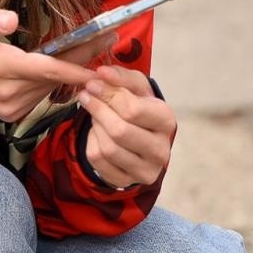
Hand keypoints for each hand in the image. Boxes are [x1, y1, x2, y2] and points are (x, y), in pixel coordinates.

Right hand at [0, 7, 112, 122]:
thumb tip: (11, 20)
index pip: (44, 69)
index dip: (74, 66)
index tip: (100, 61)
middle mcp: (7, 93)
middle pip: (54, 76)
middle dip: (82, 59)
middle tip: (108, 38)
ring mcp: (11, 106)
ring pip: (51, 86)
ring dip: (71, 69)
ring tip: (92, 46)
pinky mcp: (13, 113)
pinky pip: (41, 93)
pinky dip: (55, 80)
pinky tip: (65, 65)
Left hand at [77, 64, 175, 189]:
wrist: (140, 138)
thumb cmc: (138, 107)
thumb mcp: (135, 87)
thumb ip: (121, 76)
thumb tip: (103, 72)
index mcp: (166, 121)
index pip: (133, 110)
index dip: (108, 95)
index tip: (92, 83)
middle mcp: (162, 149)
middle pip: (119, 131)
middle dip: (98, 111)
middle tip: (85, 96)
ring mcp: (146, 169)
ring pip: (108, 148)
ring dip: (94, 127)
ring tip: (93, 113)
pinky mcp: (127, 180)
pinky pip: (99, 161)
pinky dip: (91, 143)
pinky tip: (95, 133)